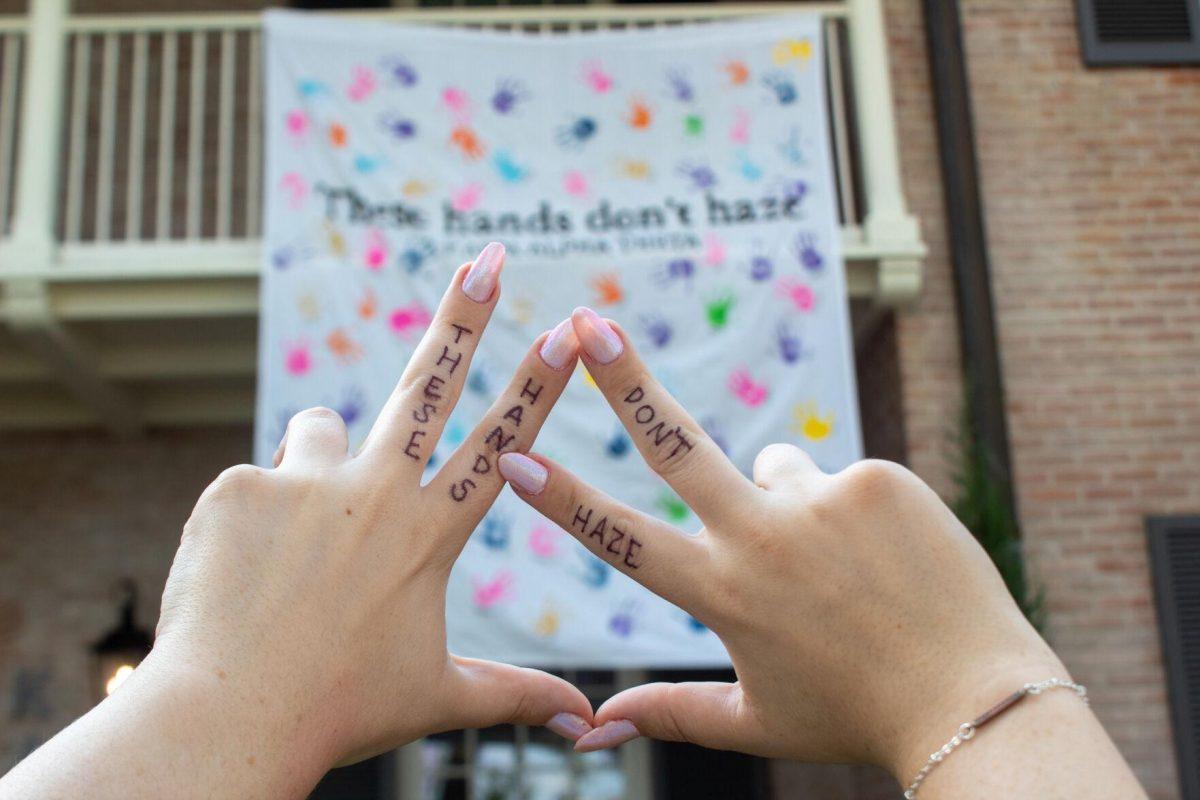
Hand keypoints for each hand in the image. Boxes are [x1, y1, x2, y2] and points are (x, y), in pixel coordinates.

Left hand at [0, 244, 593, 799]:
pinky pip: (254, 482)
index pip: (502, 445)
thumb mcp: (438, 695)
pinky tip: (242, 575)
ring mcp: (303, 482)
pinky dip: (252, 520)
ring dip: (319, 463)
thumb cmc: (339, 708)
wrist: (229, 718)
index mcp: (427, 534)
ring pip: (319, 431)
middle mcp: (373, 493)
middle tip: (490, 258)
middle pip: (428, 383)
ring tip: (296, 542)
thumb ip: (515, 695)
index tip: (568, 329)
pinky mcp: (238, 486)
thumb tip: (586, 724)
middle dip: (466, 314)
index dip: (539, 383)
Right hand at [496, 307, 1064, 775]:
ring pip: (777, 469)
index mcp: (725, 593)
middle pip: (675, 442)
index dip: (561, 497)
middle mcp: (764, 536)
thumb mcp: (755, 719)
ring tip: (840, 567)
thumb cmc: (856, 714)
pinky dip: (850, 509)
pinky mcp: (878, 477)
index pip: (623, 538)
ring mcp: (825, 500)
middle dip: (622, 377)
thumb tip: (584, 733)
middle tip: (586, 321)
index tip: (512, 455)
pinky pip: (841, 476)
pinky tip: (885, 556)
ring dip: (786, 501)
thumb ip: (668, 712)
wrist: (975, 700)